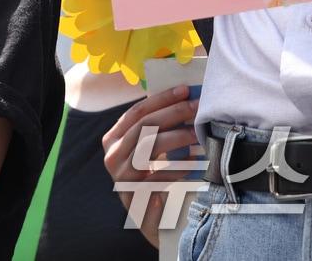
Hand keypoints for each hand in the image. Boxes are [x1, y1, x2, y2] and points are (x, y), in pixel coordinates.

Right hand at [100, 84, 200, 249]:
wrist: (151, 221)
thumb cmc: (153, 179)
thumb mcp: (148, 151)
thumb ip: (155, 129)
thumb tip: (183, 98)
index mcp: (113, 139)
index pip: (137, 112)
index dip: (161, 99)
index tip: (185, 90)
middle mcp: (112, 155)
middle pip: (144, 126)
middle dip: (173, 113)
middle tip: (197, 107)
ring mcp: (121, 176)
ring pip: (149, 147)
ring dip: (177, 137)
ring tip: (198, 133)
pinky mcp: (134, 195)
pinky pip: (158, 176)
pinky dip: (177, 168)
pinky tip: (194, 165)